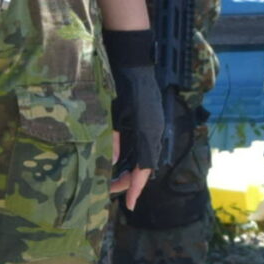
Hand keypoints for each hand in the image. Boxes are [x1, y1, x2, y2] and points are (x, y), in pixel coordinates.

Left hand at [104, 28, 172, 197]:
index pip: (144, 167)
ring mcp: (153, 125)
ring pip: (144, 156)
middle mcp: (155, 131)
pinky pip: (143, 146)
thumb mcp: (112, 112)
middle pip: (145, 165)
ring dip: (130, 169)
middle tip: (109, 190)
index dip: (135, 187)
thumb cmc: (120, 83)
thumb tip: (111, 162)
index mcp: (148, 132)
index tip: (130, 205)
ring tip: (112, 180)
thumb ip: (112, 137)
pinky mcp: (149, 119)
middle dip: (129, 181)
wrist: (132, 58)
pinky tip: (119, 160)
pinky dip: (132, 157)